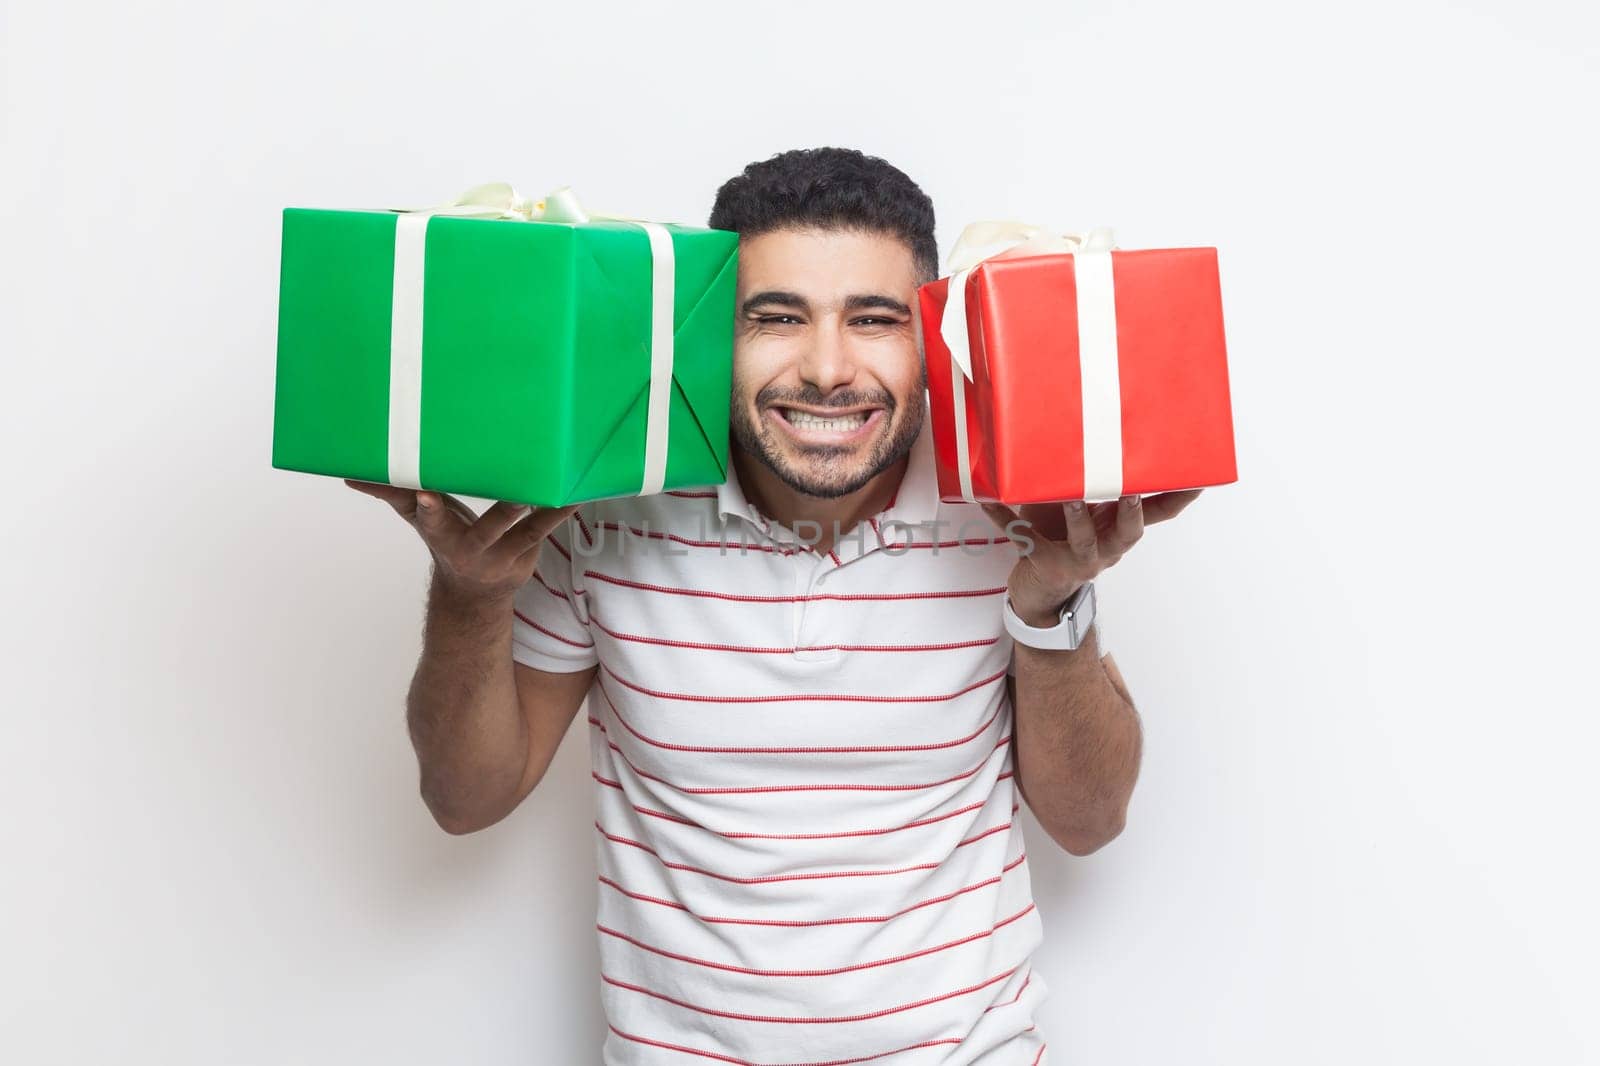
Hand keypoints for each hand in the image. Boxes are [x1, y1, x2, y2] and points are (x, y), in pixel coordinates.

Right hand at [343, 480, 579, 602]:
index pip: (431, 522)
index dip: (428, 510)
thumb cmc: (447, 540)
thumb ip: (391, 494)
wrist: (475, 593)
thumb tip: (350, 474)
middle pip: (481, 531)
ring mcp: (503, 554)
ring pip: (523, 531)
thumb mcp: (419, 519)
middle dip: (498, 515)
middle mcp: (472, 549)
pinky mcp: (527, 553)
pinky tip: (575, 493)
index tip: (424, 495)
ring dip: (539, 512)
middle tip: (514, 498)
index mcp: (441, 536)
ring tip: (553, 489)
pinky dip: (559, 512)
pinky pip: (545, 531)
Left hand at [979, 490, 1201, 626]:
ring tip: (1072, 496)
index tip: (1200, 475)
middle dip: (1133, 510)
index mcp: (1119, 530)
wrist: (1039, 595)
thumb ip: (1088, 482)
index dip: (1180, 497)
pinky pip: (1024, 539)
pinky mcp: (1045, 565)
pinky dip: (1005, 520)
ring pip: (1085, 541)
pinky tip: (988, 501)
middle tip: (1133, 489)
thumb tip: (1084, 429)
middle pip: (1129, 532)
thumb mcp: (1082, 510)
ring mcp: (1078, 560)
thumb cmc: (1062, 537)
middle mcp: (1106, 548)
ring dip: (1078, 517)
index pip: (1158, 513)